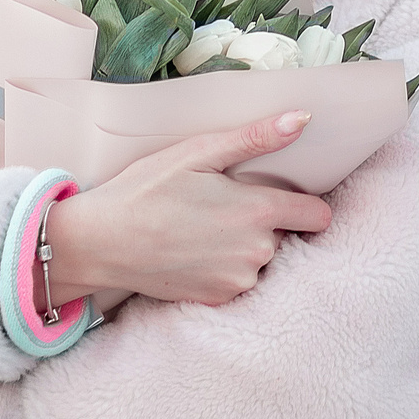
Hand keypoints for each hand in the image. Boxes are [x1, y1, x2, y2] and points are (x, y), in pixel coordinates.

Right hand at [46, 111, 332, 309]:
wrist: (101, 242)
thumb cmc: (146, 190)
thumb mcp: (198, 153)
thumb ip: (255, 138)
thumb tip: (302, 119)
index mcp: (258, 212)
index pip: (318, 215)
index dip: (306, 204)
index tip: (283, 196)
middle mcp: (257, 252)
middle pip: (285, 235)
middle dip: (262, 222)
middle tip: (220, 207)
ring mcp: (238, 281)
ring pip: (260, 259)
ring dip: (243, 246)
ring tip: (201, 229)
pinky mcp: (218, 300)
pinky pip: (237, 281)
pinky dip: (223, 268)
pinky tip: (193, 252)